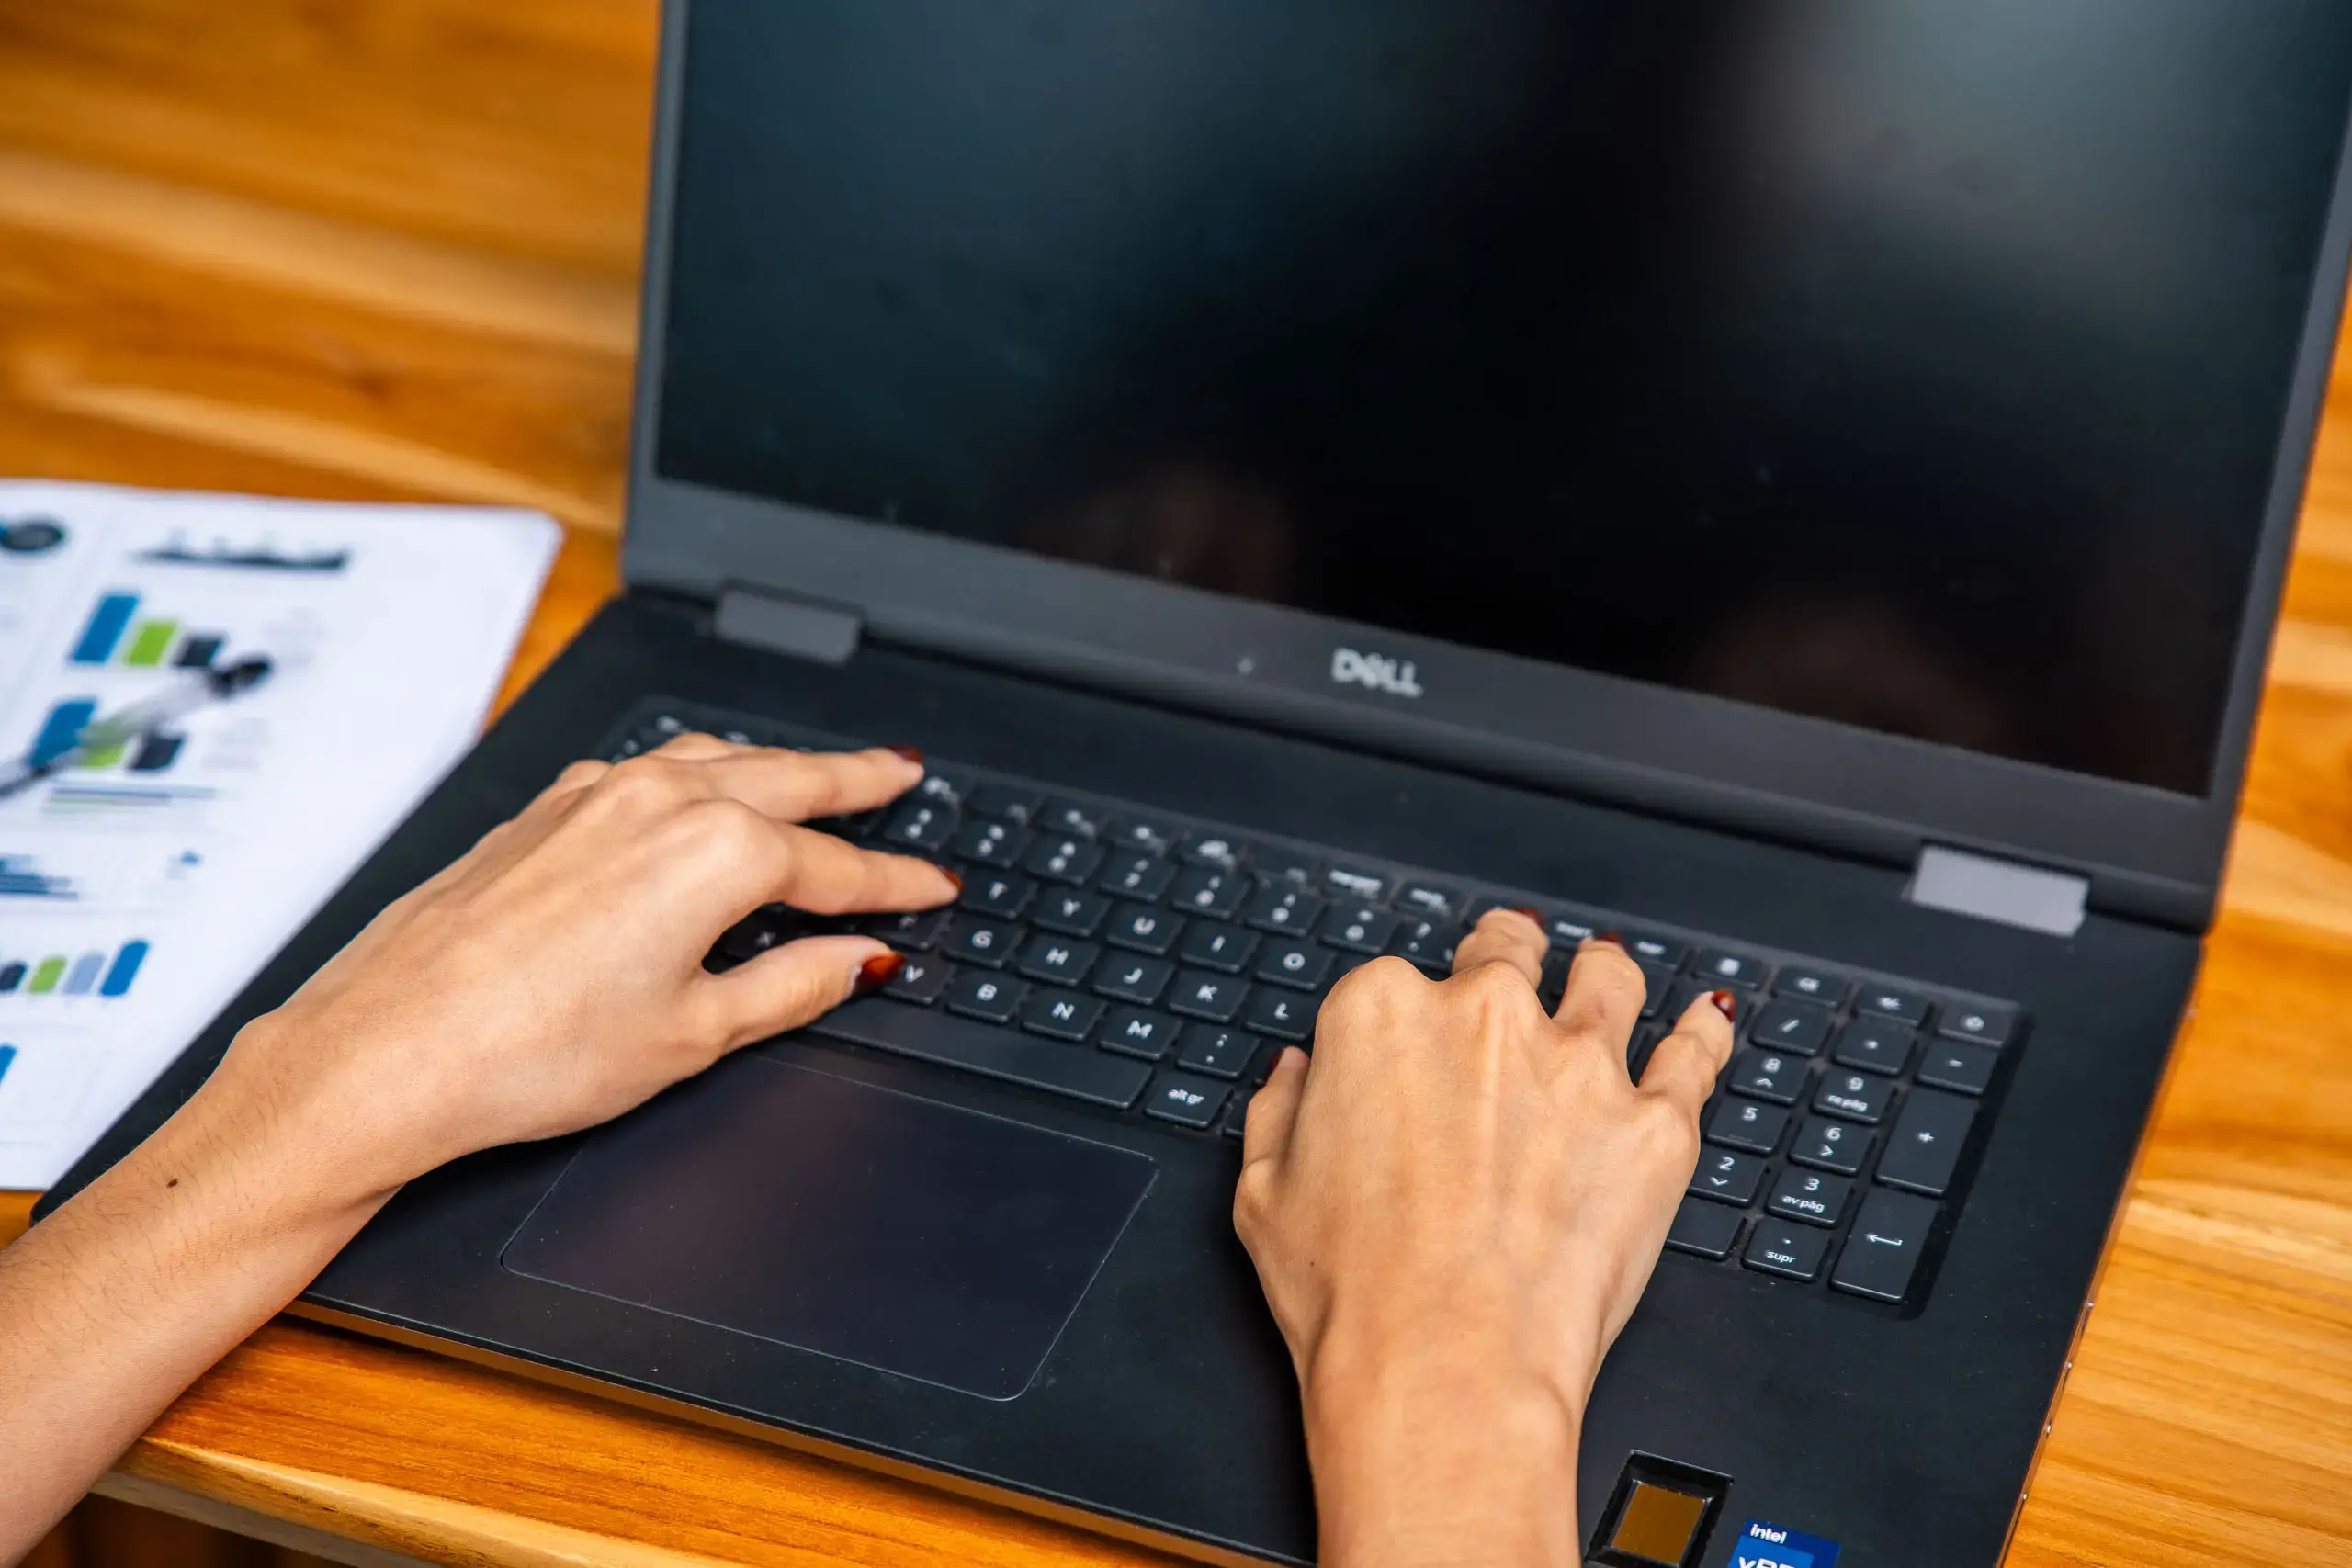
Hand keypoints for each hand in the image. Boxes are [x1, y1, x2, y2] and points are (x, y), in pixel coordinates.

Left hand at [0, 733, 959, 1557]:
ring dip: (780, 764)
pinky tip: (704, 793)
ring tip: (820, 774)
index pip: (840, 869)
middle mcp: (660, 800)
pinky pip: (651, 768)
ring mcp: (595, 795)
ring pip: (718, 759)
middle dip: (857, 781)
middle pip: (790, 779)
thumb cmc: (527, 1054)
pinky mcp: (543, 809)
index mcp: (717, 853)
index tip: (937, 889)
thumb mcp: (694, 1037)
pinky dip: (704, 772)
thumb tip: (853, 962)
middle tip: (905, 775)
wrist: (386, 1052)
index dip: (898, 885)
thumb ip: (792, 988)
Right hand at [1233, 910, 1735, 1567]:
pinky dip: (1704, 1032)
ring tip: (1604, 976)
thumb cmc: (1353, 1297)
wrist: (1445, 1371)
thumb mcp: (1263, 1195)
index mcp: (1380, 1016)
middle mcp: (1483, 1018)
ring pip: (1608, 979)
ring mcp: (1578, 1067)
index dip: (1406, 1016)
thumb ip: (1280, 1110)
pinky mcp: (1653, 1126)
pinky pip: (1696, 1053)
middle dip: (1506, 959)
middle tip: (1509, 978)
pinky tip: (1706, 1020)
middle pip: (1507, 951)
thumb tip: (1297, 1075)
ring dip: (1603, 974)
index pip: (1396, 979)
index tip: (1412, 1047)